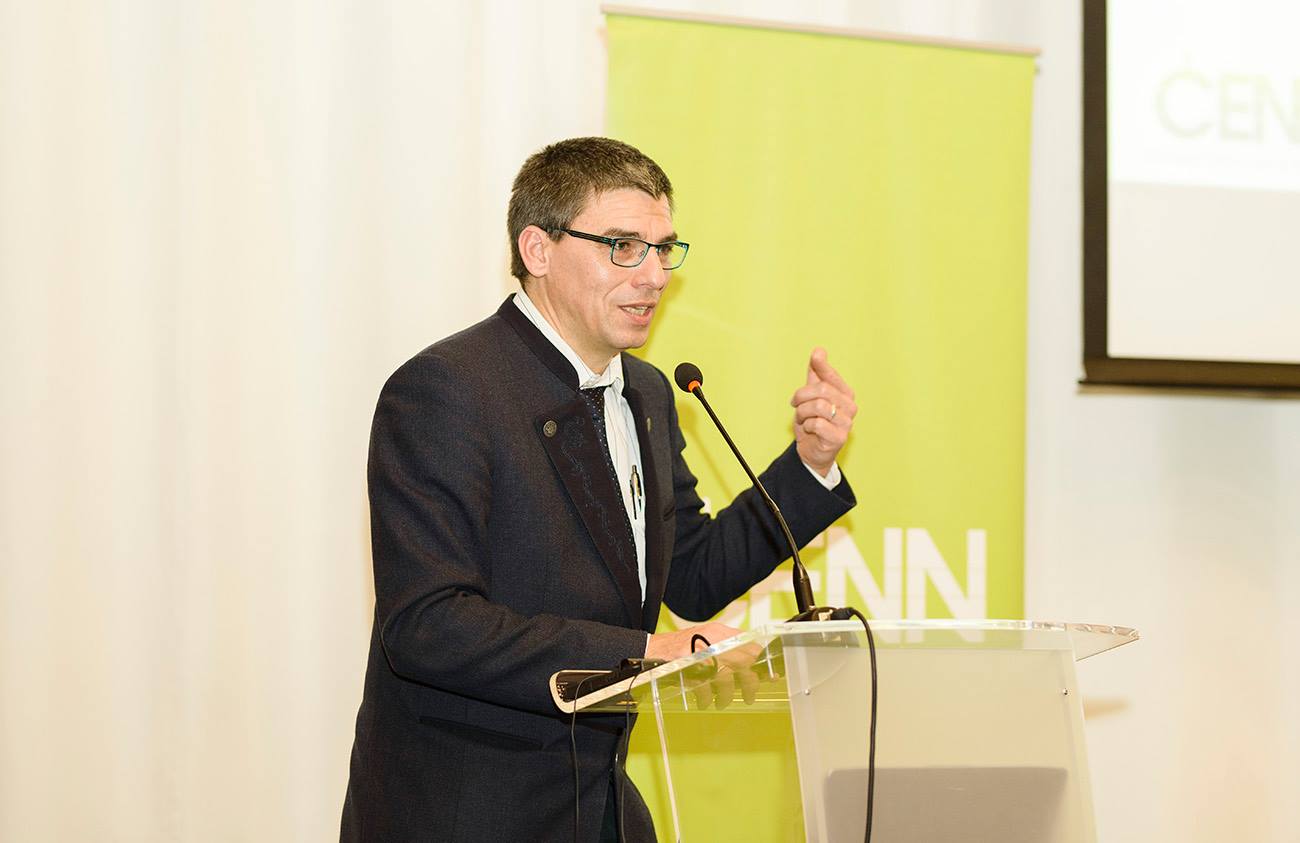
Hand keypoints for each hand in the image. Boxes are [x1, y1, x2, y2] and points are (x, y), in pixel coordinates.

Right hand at [645, 622, 761, 707]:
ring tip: (723, 701)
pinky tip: (705, 701)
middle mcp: (711, 639)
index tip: (769, 675)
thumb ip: (729, 649)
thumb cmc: (682, 651)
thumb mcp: (707, 642)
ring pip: (725, 677)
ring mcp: (699, 652)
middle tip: (749, 695)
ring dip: (727, 694)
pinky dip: (707, 698)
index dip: (760, 660)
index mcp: (719, 632)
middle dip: (748, 682)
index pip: (749, 643)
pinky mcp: (686, 667)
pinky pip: (705, 687)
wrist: (649, 651)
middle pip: (742, 661)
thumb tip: (755, 666)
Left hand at [789, 347, 855, 476]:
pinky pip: (816, 423)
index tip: (815, 356)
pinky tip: (809, 430)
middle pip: (822, 390)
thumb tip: (819, 350)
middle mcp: (850, 406)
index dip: (822, 366)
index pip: (832, 376)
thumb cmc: (813, 422)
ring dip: (802, 413)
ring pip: (817, 406)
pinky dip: (806, 426)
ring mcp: (846, 422)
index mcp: (845, 394)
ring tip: (802, 419)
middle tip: (794, 404)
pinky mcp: (839, 437)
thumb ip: (816, 375)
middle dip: (801, 396)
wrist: (812, 451)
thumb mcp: (811, 397)